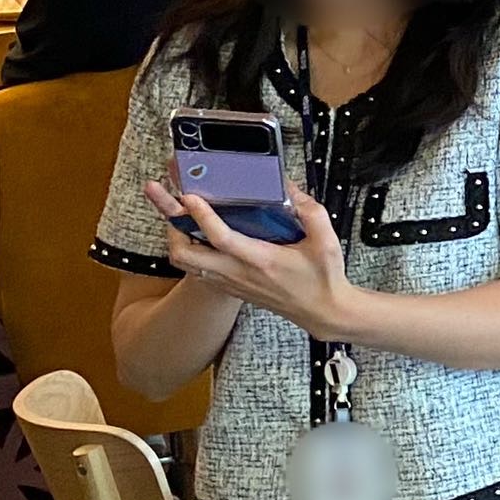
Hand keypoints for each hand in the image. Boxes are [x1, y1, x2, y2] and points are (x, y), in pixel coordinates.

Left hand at [143, 179, 354, 339]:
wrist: (322, 311)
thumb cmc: (323, 279)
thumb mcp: (326, 240)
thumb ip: (309, 211)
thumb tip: (289, 188)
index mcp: (261, 260)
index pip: (221, 238)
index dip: (202, 215)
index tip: (191, 196)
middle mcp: (239, 273)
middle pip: (185, 255)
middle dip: (173, 227)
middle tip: (176, 205)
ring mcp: (231, 283)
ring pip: (185, 264)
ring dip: (177, 239)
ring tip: (182, 218)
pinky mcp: (231, 288)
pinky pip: (197, 270)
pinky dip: (190, 252)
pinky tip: (199, 237)